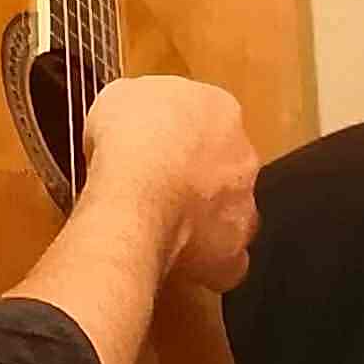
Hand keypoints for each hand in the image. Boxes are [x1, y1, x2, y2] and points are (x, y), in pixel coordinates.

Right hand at [82, 75, 258, 293]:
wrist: (137, 192)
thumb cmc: (127, 139)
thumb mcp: (119, 98)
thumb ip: (140, 107)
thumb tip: (134, 120)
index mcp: (221, 110)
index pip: (208, 120)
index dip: (179, 137)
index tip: (153, 148)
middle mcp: (244, 156)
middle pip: (226, 168)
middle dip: (200, 179)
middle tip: (161, 190)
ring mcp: (244, 206)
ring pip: (232, 214)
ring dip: (206, 220)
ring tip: (167, 229)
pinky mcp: (232, 252)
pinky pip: (226, 262)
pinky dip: (207, 265)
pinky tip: (180, 265)